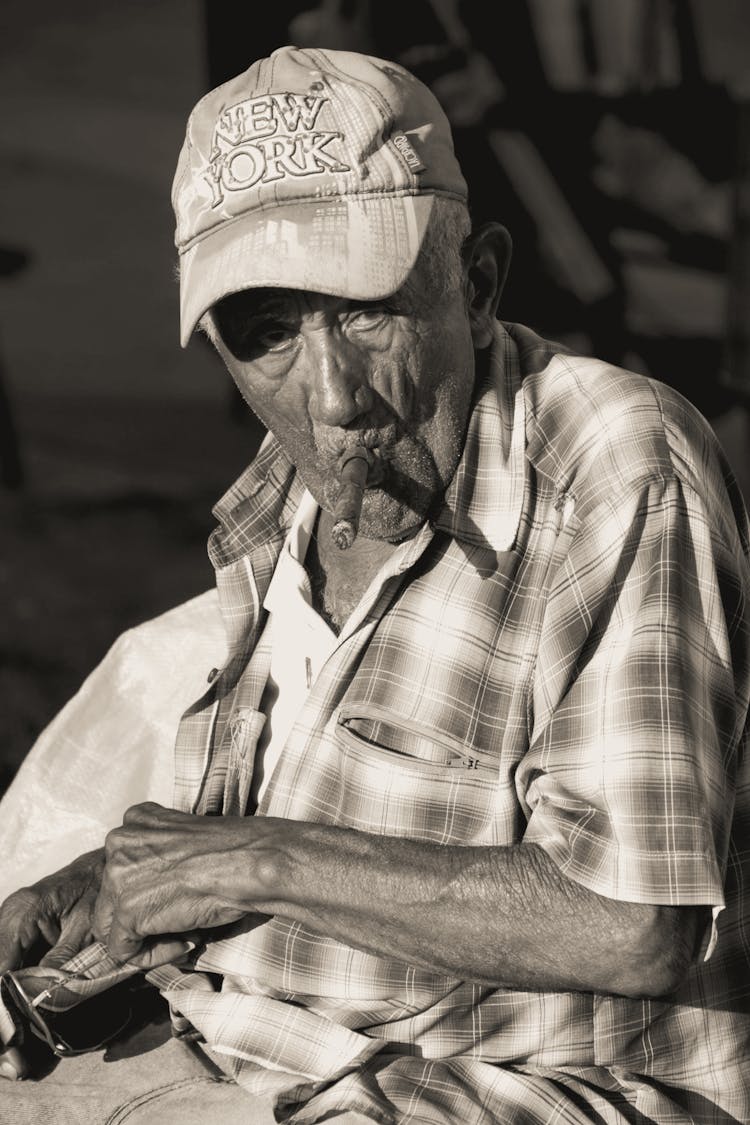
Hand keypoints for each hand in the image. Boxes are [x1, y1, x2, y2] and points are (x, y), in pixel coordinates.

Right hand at [0, 849, 103, 1079]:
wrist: (110, 866)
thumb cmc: (102, 888)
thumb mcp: (88, 926)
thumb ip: (62, 961)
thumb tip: (40, 1000)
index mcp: (21, 914)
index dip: (2, 1009)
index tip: (11, 1040)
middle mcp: (7, 923)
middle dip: (1, 1026)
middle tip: (14, 1066)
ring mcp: (9, 935)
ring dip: (4, 1024)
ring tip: (15, 1065)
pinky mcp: (17, 946)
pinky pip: (7, 978)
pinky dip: (10, 1011)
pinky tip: (16, 1042)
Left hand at [93, 802, 271, 962]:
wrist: (249, 862)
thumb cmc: (234, 851)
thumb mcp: (185, 838)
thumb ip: (160, 855)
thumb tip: (155, 890)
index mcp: (135, 819)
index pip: (122, 868)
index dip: (148, 890)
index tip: (178, 897)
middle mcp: (118, 842)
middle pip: (112, 897)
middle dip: (144, 915)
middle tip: (184, 919)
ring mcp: (119, 876)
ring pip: (112, 926)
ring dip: (147, 937)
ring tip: (186, 932)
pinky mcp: (127, 910)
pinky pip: (122, 950)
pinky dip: (151, 956)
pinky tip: (185, 942)